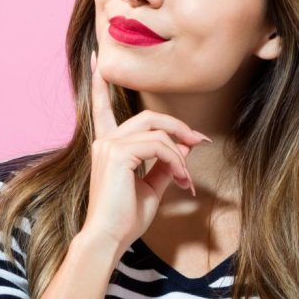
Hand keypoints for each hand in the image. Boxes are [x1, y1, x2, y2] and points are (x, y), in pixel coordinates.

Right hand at [83, 48, 210, 249]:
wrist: (109, 238)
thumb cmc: (125, 218)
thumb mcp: (150, 187)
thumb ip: (164, 164)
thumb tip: (184, 147)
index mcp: (107, 147)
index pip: (101, 108)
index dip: (98, 83)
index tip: (97, 60)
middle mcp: (104, 141)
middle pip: (149, 117)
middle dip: (179, 128)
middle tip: (201, 143)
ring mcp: (109, 146)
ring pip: (158, 133)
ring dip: (180, 155)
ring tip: (186, 180)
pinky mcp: (118, 154)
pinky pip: (159, 146)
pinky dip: (176, 162)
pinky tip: (180, 180)